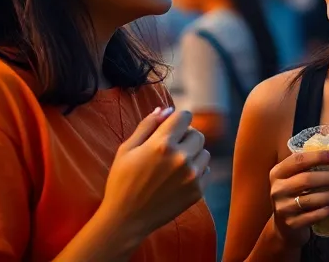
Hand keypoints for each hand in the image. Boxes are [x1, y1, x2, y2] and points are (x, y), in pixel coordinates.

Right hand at [98, 107, 210, 238]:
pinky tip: (179, 178)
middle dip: (185, 136)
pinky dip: (197, 171)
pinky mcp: (197, 191)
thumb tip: (166, 109)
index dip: (177, 119)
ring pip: (204, 152)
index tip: (170, 128)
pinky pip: (206, 170)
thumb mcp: (127, 149)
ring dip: (192, 154)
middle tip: (170, 149)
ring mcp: (191, 176)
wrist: (126, 220)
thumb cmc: (122, 182)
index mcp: (162, 144)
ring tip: (174, 165)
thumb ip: (147, 125)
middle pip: (197, 133)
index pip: (185, 116)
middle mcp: (181, 158)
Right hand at [267, 147, 328, 247]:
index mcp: (277, 173)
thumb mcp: (294, 179)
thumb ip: (307, 168)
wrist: (284, 226)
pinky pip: (313, 216)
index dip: (318, 156)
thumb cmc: (295, 196)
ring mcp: (283, 208)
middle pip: (306, 179)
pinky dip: (328, 210)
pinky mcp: (291, 223)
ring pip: (311, 199)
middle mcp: (277, 189)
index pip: (298, 160)